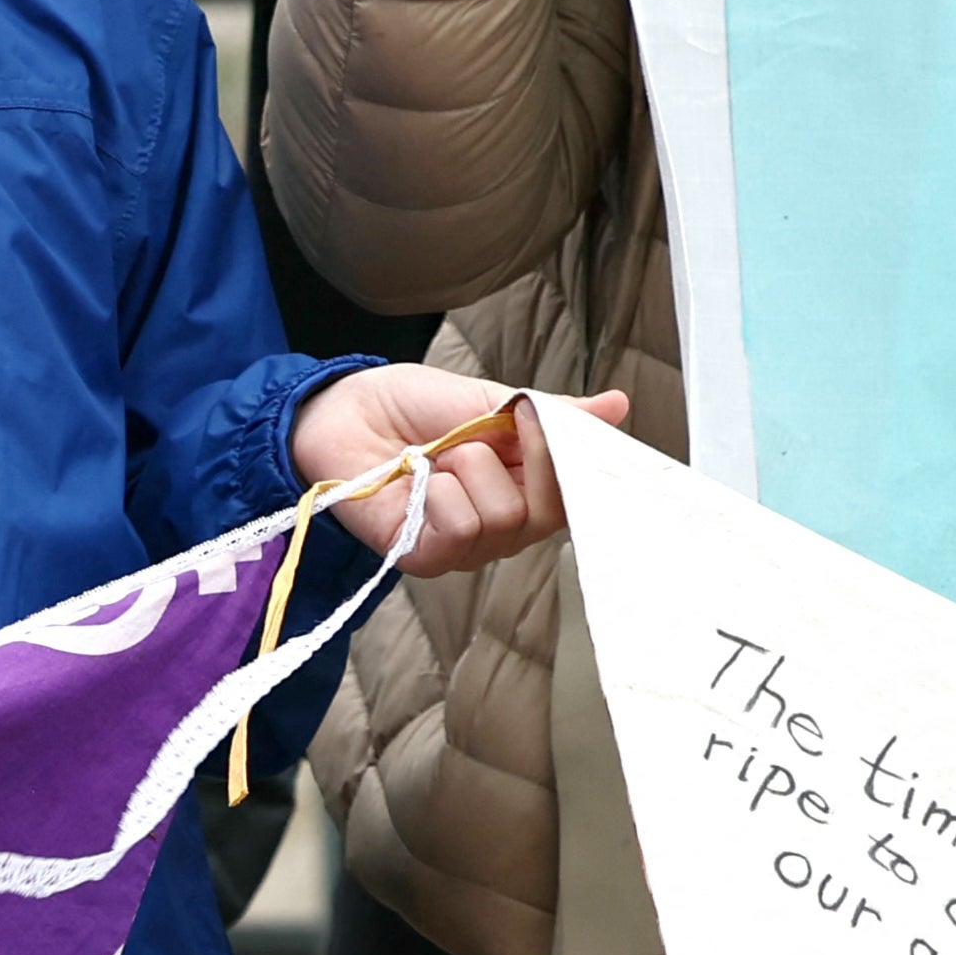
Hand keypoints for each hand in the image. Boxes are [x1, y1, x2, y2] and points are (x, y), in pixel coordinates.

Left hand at [290, 363, 631, 575]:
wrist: (339, 411)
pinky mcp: (426, 557)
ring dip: (466, 470)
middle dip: (514, 455)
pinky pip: (461, 532)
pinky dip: (439, 495)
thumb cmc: (408, 407)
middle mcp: (504, 522)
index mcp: (527, 484)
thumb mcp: (488, 398)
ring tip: (433, 458)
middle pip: (549, 511)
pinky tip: (416, 482)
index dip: (571, 460)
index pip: (579, 493)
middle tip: (470, 435)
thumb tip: (617, 406)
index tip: (542, 421)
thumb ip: (550, 413)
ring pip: (505, 519)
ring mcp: (467, 545)